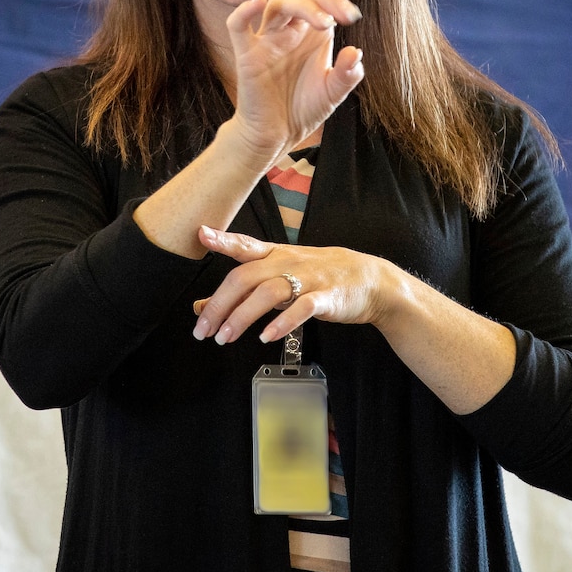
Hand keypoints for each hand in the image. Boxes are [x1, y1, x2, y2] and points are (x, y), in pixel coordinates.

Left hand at [189, 226, 403, 344]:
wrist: (371, 280)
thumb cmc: (320, 277)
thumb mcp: (279, 278)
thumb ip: (241, 292)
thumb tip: (201, 307)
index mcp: (275, 254)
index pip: (245, 245)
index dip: (224, 240)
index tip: (202, 234)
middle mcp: (288, 262)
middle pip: (246, 277)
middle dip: (220, 304)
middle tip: (202, 330)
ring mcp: (308, 279)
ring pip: (268, 293)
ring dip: (242, 316)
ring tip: (225, 337)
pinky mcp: (326, 298)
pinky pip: (301, 308)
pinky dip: (282, 322)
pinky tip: (267, 336)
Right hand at [225, 0, 364, 161]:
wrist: (275, 135)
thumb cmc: (302, 107)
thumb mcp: (334, 92)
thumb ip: (347, 75)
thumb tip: (354, 53)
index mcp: (313, 27)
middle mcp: (290, 26)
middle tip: (347, 19)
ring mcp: (266, 37)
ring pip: (280, 1)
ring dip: (305, 8)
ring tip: (324, 28)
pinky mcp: (246, 53)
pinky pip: (240, 23)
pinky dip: (247, 9)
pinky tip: (259, 2)